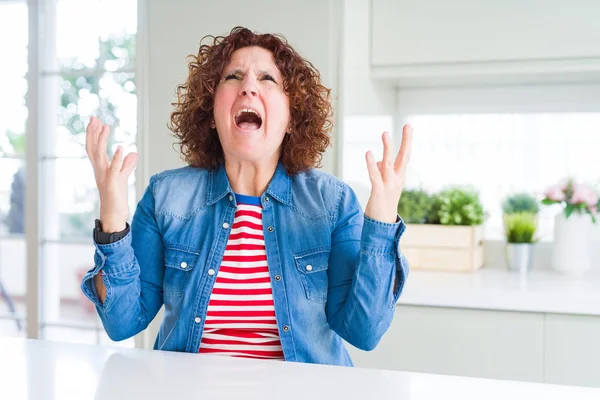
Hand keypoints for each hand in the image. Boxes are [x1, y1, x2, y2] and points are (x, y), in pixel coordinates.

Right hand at [85, 116, 137, 231]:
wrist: (113, 214)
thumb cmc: (116, 197)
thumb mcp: (123, 177)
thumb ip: (127, 165)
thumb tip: (132, 153)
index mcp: (101, 168)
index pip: (94, 148)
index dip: (94, 134)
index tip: (95, 121)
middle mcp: (99, 170)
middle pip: (93, 148)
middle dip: (92, 133)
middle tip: (93, 118)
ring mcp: (104, 176)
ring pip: (100, 155)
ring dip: (102, 140)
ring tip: (105, 126)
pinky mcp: (112, 183)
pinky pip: (114, 169)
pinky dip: (117, 158)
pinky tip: (120, 148)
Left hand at [364, 125, 412, 223]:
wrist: (383, 224)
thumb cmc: (383, 202)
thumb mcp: (384, 184)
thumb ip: (382, 170)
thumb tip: (378, 160)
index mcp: (399, 176)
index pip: (405, 155)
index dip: (406, 141)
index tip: (408, 126)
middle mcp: (396, 179)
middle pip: (403, 157)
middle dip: (406, 141)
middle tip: (408, 125)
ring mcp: (388, 185)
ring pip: (388, 163)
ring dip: (387, 148)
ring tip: (386, 133)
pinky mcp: (378, 191)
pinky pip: (374, 175)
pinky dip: (371, 164)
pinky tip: (368, 153)